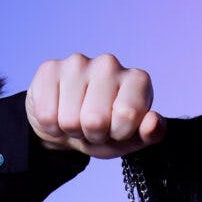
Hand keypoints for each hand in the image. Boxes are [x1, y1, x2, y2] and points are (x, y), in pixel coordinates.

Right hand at [25, 53, 166, 158]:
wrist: (70, 125)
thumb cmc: (107, 132)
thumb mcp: (131, 139)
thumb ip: (150, 134)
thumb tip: (153, 123)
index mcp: (137, 80)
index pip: (128, 114)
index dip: (118, 133)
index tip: (117, 130)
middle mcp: (110, 64)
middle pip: (95, 120)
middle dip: (93, 134)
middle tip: (94, 129)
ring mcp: (78, 62)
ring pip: (69, 120)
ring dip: (72, 130)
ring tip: (77, 122)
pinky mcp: (50, 68)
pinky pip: (47, 115)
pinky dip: (52, 126)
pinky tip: (59, 114)